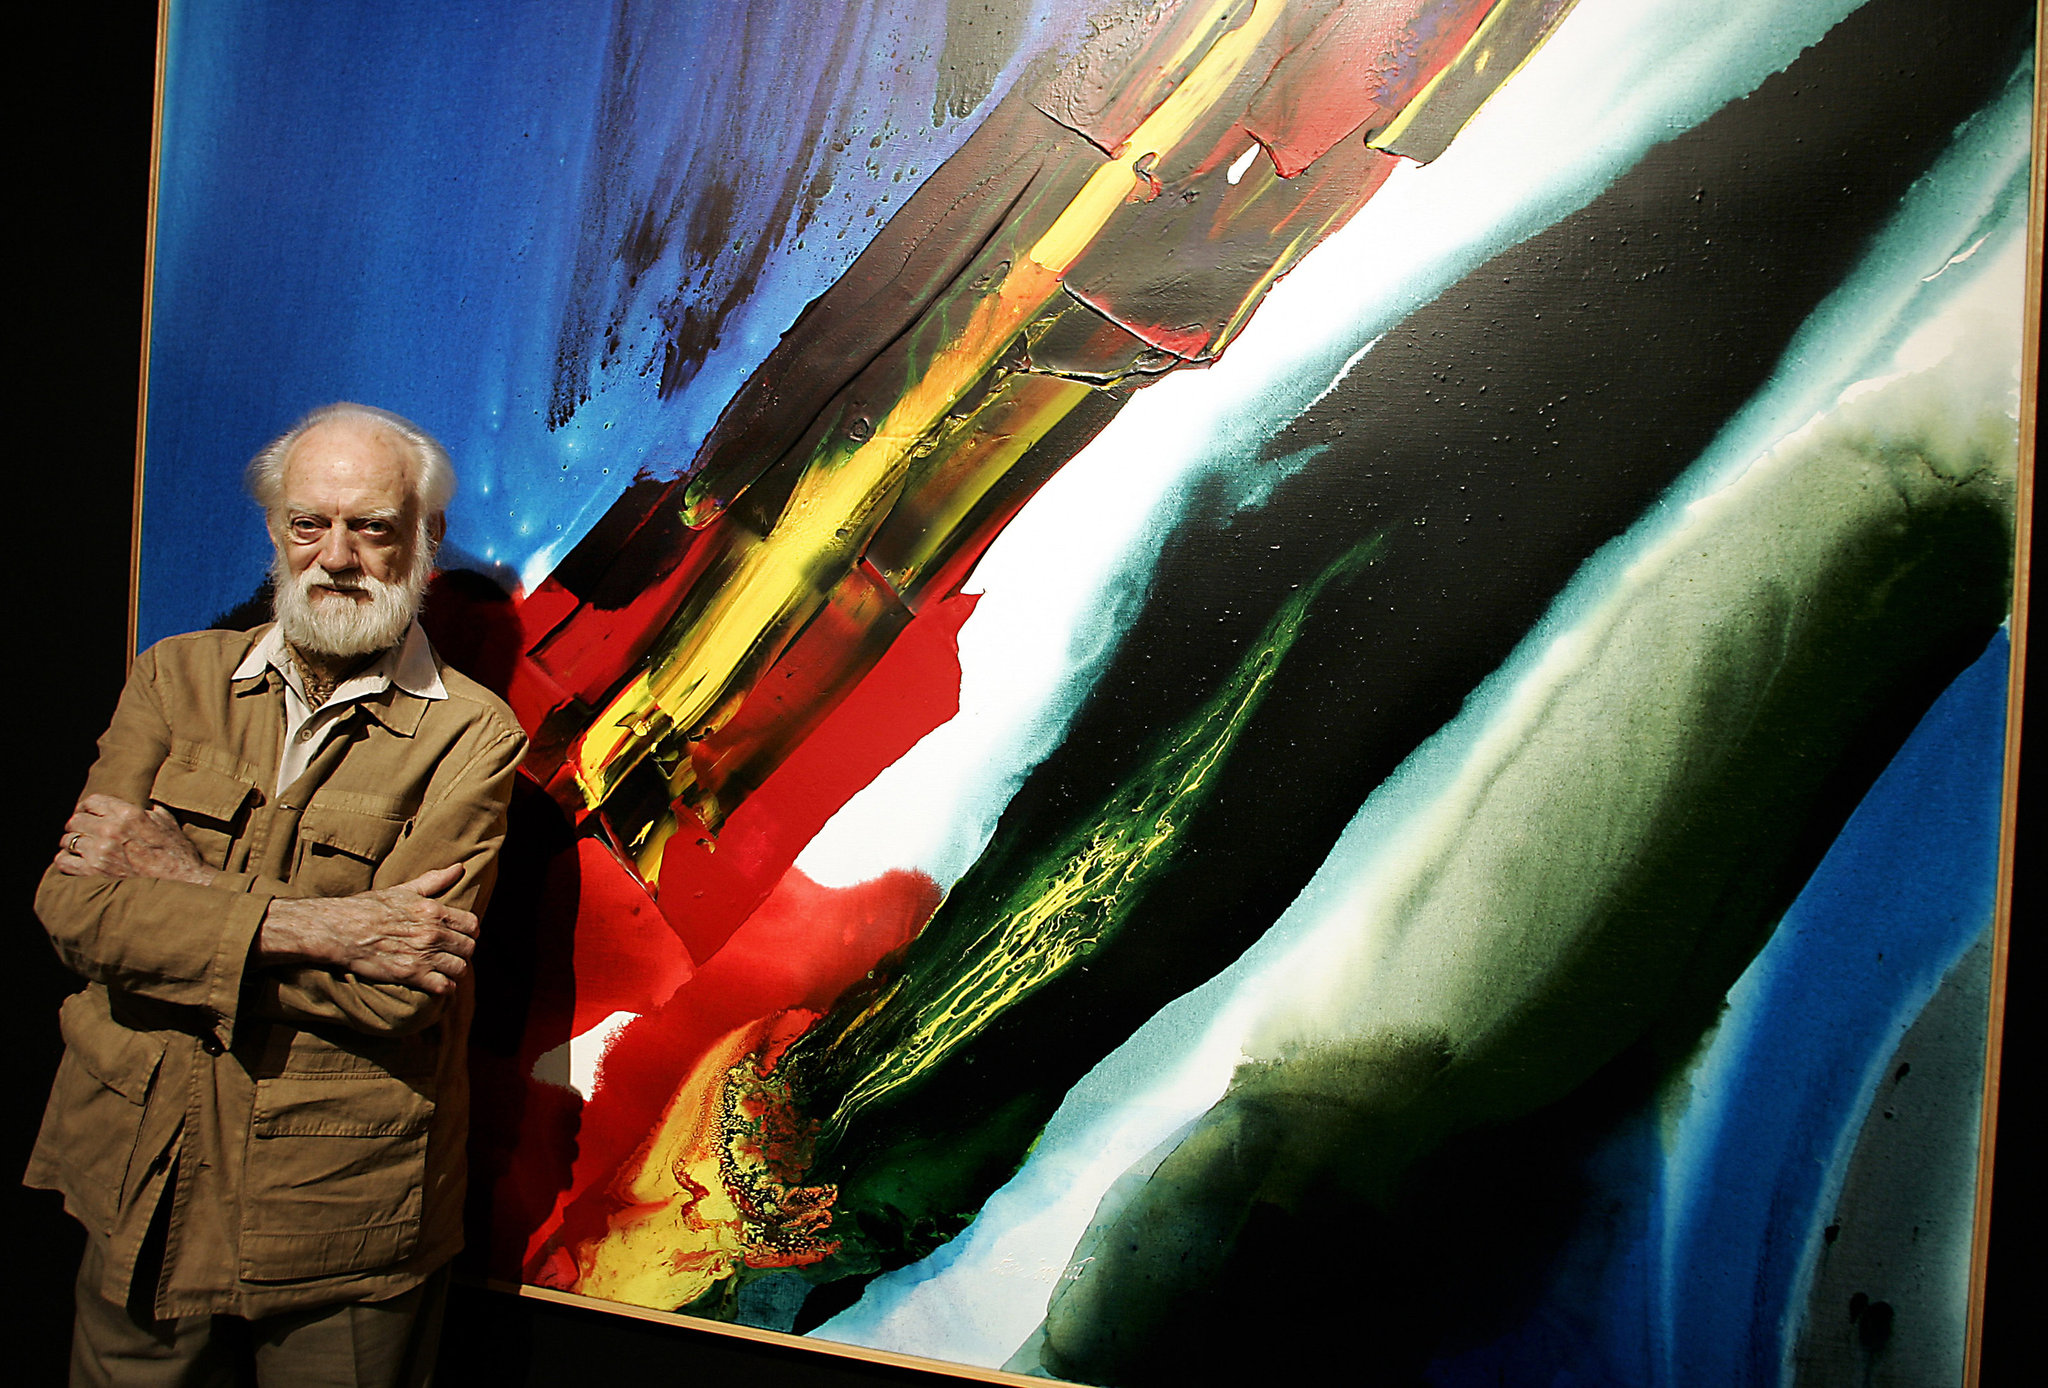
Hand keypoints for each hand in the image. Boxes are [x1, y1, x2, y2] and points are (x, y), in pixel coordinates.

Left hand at [56, 794, 212, 884]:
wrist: (180, 879)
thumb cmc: (176, 850)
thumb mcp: (166, 821)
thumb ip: (149, 810)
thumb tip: (144, 805)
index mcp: (128, 813)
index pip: (92, 801)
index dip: (87, 806)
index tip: (88, 812)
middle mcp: (111, 830)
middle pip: (76, 819)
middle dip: (78, 824)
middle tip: (83, 830)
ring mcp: (101, 851)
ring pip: (68, 840)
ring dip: (72, 842)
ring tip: (79, 846)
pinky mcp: (95, 871)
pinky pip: (64, 861)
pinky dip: (65, 860)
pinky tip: (74, 859)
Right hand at [258, 865, 477, 995]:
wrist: (340, 930)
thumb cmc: (368, 908)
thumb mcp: (402, 890)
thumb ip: (433, 881)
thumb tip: (459, 867)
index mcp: (433, 910)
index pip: (472, 924)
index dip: (469, 932)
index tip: (460, 936)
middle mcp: (433, 933)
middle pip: (469, 948)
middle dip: (462, 952)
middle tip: (451, 954)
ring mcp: (423, 955)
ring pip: (460, 968)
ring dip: (455, 970)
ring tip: (445, 969)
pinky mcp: (411, 975)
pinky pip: (444, 986)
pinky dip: (444, 988)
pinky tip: (437, 984)